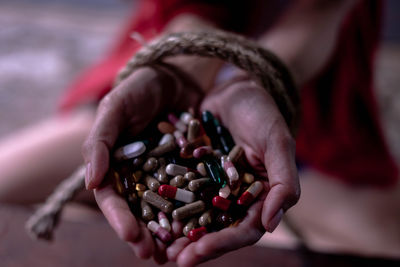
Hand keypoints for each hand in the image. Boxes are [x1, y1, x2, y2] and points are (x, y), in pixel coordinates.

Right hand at [82, 65, 202, 261]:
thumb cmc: (141, 87)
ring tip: (176, 254)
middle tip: (154, 256)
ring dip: (169, 233)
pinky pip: (193, 193)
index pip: (113, 198)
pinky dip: (195, 212)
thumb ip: (100, 141)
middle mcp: (140, 174)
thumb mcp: (116, 107)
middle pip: (139, 211)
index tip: (131, 236)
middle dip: (144, 235)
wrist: (178, 75)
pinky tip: (201, 229)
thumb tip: (90, 182)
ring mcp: (166, 174)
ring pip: (166, 209)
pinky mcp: (191, 169)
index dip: (120, 219)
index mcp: (116, 164)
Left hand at [167, 75, 299, 265]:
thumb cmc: (261, 112)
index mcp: (258, 196)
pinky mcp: (190, 171)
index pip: (243, 229)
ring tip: (157, 246)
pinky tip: (148, 213)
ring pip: (194, 215)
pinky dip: (165, 204)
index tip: (196, 253)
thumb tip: (271, 225)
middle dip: (195, 246)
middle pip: (216, 229)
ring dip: (177, 232)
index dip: (221, 244)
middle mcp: (233, 196)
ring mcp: (210, 185)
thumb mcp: (277, 142)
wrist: (233, 86)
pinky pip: (177, 191)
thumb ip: (283, 182)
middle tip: (172, 258)